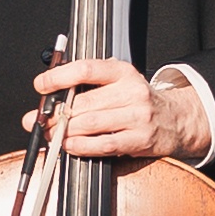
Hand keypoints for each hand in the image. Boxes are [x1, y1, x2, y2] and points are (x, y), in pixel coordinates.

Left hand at [33, 57, 203, 162]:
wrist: (175, 119)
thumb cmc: (138, 101)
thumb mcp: (118, 82)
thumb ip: (87, 84)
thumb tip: (49, 95)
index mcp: (122, 72)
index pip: (85, 69)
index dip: (58, 77)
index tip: (41, 85)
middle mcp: (131, 91)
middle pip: (83, 102)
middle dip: (55, 114)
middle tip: (39, 120)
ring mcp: (137, 116)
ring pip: (90, 124)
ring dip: (64, 132)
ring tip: (52, 134)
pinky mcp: (139, 139)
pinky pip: (103, 144)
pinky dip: (81, 147)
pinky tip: (70, 145)